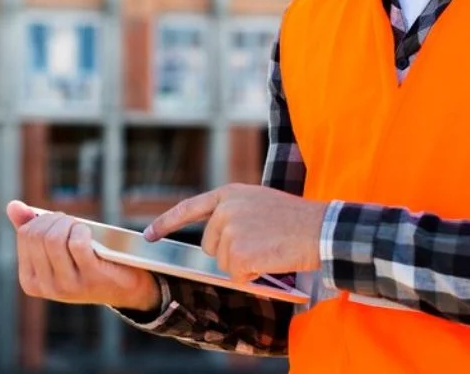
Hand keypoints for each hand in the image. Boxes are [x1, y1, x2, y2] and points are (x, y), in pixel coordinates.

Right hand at [7, 201, 160, 310]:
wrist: (122, 288)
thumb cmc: (85, 263)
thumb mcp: (56, 250)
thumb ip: (32, 230)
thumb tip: (12, 206)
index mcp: (30, 281)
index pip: (25, 235)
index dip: (42, 220)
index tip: (57, 222)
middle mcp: (46, 287)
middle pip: (38, 235)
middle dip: (55, 218)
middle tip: (70, 221)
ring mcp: (67, 285)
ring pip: (54, 238)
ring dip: (68, 223)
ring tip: (78, 226)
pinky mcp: (90, 278)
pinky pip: (77, 243)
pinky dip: (82, 230)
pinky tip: (88, 233)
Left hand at [144, 184, 327, 281]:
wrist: (321, 228)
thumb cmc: (296, 219)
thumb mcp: (259, 203)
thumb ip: (234, 213)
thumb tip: (215, 240)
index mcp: (229, 194)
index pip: (189, 208)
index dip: (166, 223)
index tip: (148, 235)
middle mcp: (225, 210)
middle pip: (210, 245)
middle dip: (231, 252)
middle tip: (261, 243)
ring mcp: (231, 232)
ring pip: (224, 263)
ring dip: (245, 264)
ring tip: (269, 249)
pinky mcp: (239, 254)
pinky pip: (237, 275)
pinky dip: (253, 276)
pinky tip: (270, 261)